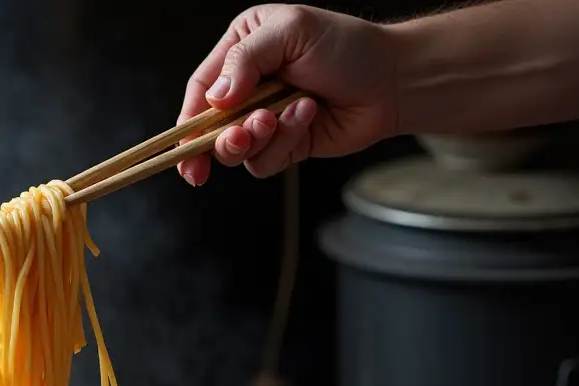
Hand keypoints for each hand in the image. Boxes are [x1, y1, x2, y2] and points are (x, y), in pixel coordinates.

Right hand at [178, 4, 399, 183]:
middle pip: (210, 127)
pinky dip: (283, 142)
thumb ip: (244, 60)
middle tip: (243, 136)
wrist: (392, 80)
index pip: (201, 89)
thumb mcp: (289, 32)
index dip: (188, 120)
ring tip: (278, 118)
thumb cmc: (346, 46)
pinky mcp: (284, 145)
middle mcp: (248, 86)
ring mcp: (265, 118)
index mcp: (242, 50)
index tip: (185, 146)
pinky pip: (264, 161)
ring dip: (256, 138)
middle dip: (222, 138)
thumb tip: (214, 100)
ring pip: (236, 150)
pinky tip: (307, 115)